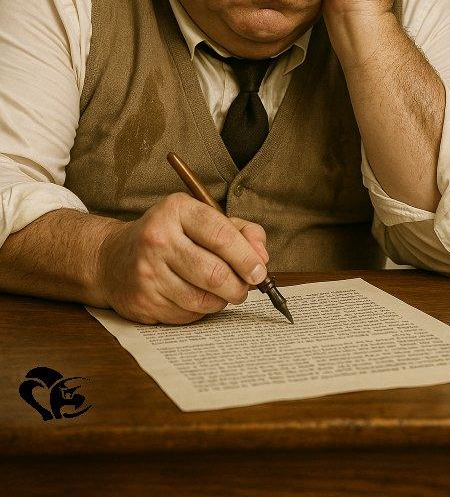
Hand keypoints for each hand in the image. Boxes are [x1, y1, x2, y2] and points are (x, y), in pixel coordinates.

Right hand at [96, 193, 268, 324]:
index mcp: (177, 210)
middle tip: (245, 287)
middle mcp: (158, 239)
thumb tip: (261, 257)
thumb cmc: (168, 235)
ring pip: (203, 299)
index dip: (246, 257)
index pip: (221, 236)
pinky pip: (187, 314)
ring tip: (222, 292)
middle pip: (215, 273)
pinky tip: (197, 297)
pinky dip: (201, 310)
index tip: (259, 271)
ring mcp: (148, 271)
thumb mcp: (200, 219)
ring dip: (222, 300)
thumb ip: (239, 231)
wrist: (112, 258)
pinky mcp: (143, 300)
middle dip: (239, 286)